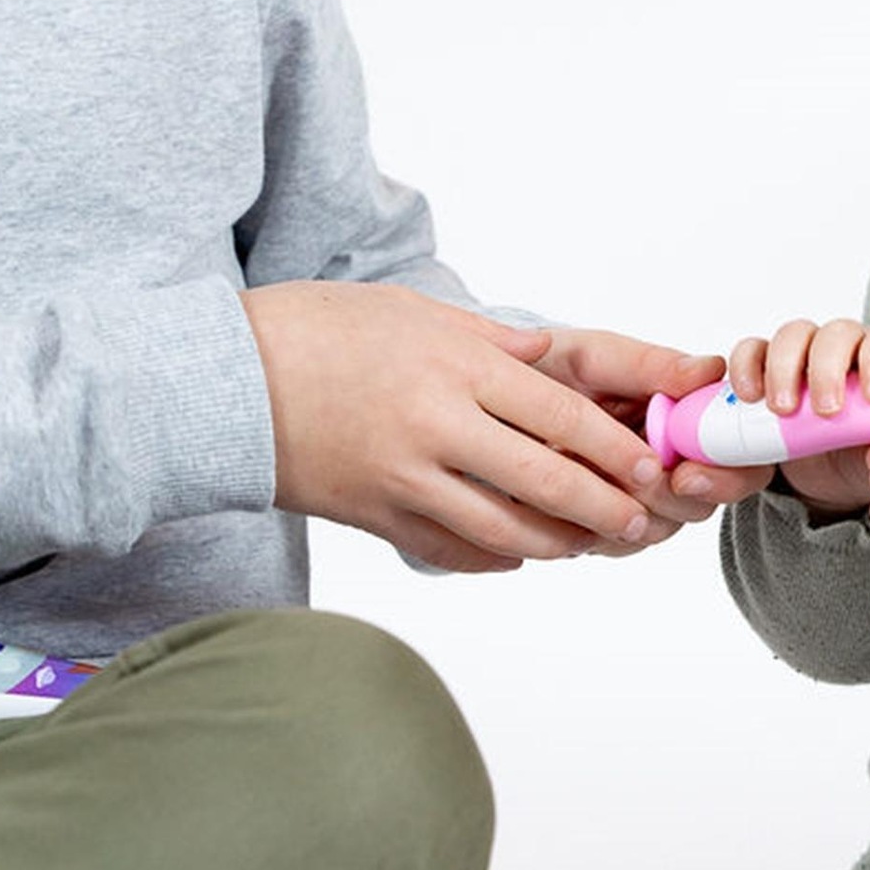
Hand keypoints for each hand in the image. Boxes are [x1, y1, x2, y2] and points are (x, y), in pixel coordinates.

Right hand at [245, 281, 678, 571]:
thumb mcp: (411, 312)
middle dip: (603, 508)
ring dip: (556, 542)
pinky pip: (449, 549)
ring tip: (591, 543)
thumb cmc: (317, 330)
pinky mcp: (373, 517)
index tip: (650, 468)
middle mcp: (435, 427)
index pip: (560, 417)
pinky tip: (520, 554)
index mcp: (454, 367)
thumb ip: (489, 342)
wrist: (220, 382)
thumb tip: (549, 357)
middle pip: (543, 481)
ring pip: (502, 529)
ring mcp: (402, 480)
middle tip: (641, 521)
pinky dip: (493, 557)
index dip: (614, 450)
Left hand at [521, 327, 774, 540]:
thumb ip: (648, 365)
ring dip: (633, 515)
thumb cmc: (544, 368)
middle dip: (675, 500)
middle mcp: (673, 458)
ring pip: (662, 528)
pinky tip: (568, 507)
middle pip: (705, 502)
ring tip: (590, 487)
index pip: (738, 455)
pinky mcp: (605, 523)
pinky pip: (618, 543)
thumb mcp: (592, 357)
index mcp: (686, 413)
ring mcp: (641, 494)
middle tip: (638, 487)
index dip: (724, 472)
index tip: (686, 472)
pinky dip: (597, 530)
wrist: (480, 399)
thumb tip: (711, 369)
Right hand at [727, 317, 869, 513]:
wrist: (831, 472)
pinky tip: (749, 397)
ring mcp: (804, 350)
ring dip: (785, 368)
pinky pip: (753, 349)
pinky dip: (747, 366)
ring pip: (794, 334)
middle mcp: (845, 346)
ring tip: (782, 410)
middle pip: (836, 334)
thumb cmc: (864, 452)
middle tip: (825, 411)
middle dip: (828, 370)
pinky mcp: (767, 364)